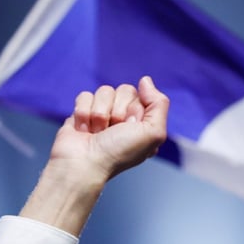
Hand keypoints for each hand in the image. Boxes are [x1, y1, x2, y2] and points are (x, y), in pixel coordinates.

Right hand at [49, 76, 168, 182]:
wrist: (84, 163)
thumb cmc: (119, 152)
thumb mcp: (154, 132)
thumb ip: (159, 104)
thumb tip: (145, 80)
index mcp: (144, 122)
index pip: (144, 95)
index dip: (136, 109)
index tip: (131, 126)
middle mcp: (125, 118)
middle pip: (124, 89)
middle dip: (117, 111)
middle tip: (114, 130)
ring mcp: (103, 114)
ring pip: (104, 91)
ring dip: (100, 114)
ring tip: (98, 133)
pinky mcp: (83, 112)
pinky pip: (85, 95)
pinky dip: (83, 113)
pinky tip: (84, 130)